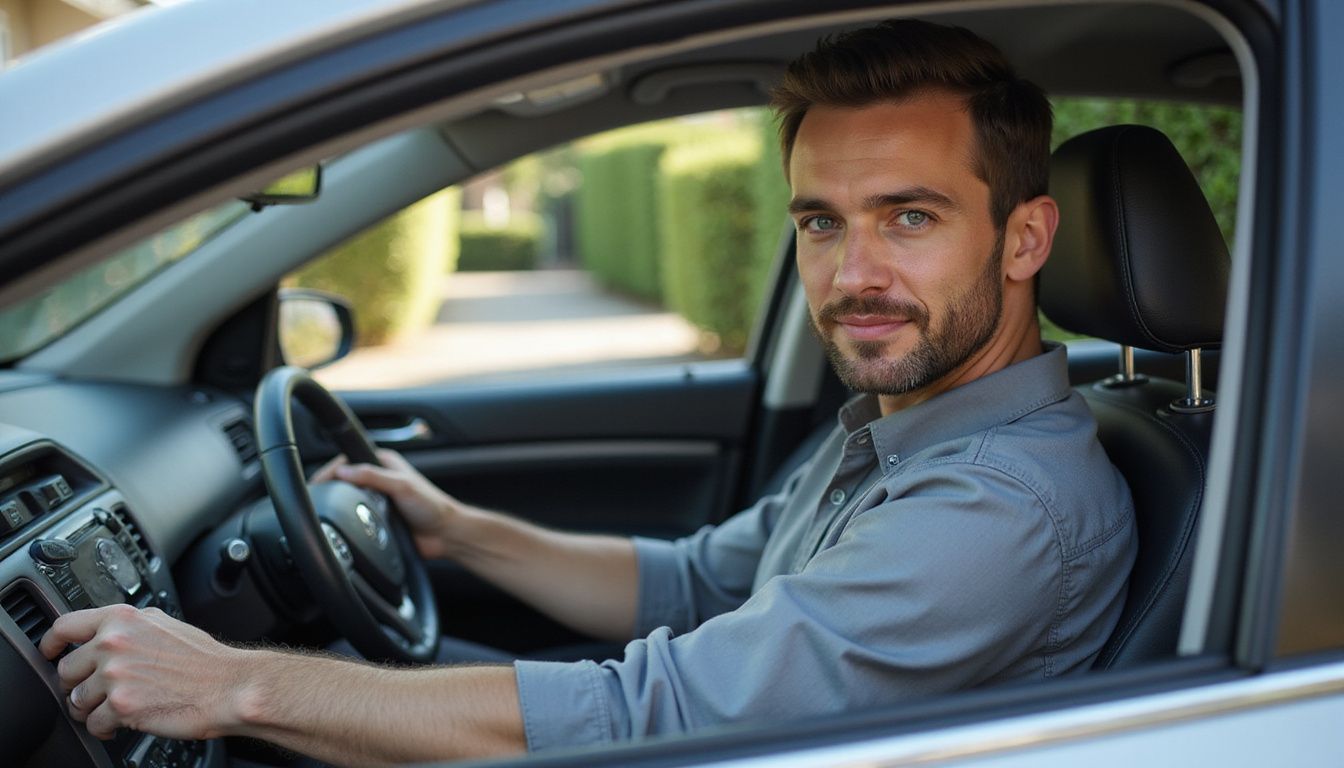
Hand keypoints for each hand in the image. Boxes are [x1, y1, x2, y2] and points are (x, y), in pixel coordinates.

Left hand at [38, 604, 248, 740]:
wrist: (228, 687)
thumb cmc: (204, 660)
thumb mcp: (164, 624)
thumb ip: (128, 626)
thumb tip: (104, 633)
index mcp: (122, 619)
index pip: (64, 627)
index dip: (50, 643)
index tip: (50, 651)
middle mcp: (114, 643)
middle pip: (65, 669)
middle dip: (78, 684)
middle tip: (97, 691)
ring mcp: (115, 675)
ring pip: (77, 700)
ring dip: (92, 708)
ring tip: (113, 709)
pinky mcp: (120, 706)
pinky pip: (93, 724)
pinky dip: (105, 728)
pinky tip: (123, 722)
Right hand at [311, 448, 459, 558]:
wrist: (445, 535)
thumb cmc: (432, 506)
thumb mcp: (402, 486)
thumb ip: (373, 476)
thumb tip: (343, 471)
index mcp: (385, 464)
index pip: (349, 460)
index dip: (331, 470)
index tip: (316, 482)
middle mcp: (380, 480)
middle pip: (346, 479)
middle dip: (331, 486)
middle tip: (315, 498)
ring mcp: (378, 500)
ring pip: (349, 499)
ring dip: (339, 504)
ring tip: (323, 510)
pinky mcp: (378, 518)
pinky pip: (356, 516)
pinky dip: (348, 519)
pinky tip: (341, 523)